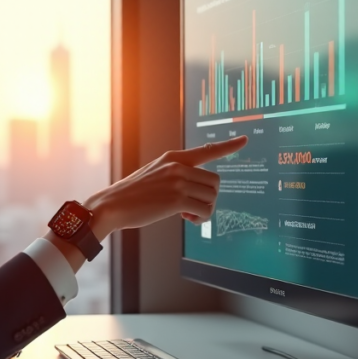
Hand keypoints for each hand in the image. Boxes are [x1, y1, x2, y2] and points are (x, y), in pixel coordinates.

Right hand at [85, 136, 247, 238]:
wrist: (112, 204)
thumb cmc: (131, 194)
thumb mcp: (154, 174)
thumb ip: (175, 175)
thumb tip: (195, 191)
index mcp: (173, 157)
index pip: (207, 150)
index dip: (229, 145)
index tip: (245, 139)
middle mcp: (178, 166)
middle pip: (215, 181)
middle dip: (209, 197)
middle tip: (191, 206)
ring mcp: (178, 181)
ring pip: (213, 196)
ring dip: (204, 209)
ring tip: (186, 213)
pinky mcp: (177, 199)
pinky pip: (205, 210)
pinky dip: (200, 219)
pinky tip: (186, 218)